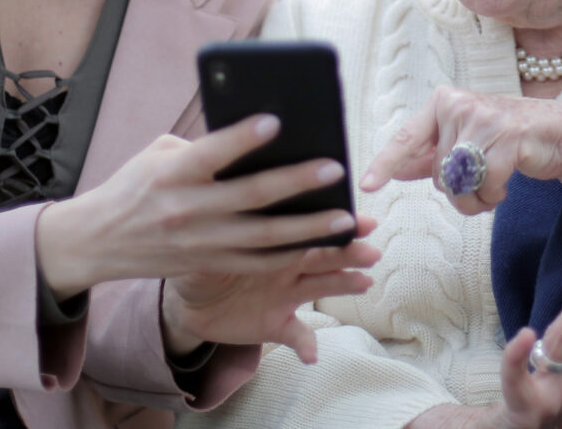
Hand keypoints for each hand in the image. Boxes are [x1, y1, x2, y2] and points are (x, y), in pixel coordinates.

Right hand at [37, 114, 361, 297]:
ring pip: (264, 237)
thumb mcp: (158, 155)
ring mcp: (199, 242)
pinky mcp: (207, 263)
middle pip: (250, 196)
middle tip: (335, 168)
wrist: (98, 241)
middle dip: (296, 182)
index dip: (242, 138)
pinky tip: (319, 243)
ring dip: (308, 228)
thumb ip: (203, 147)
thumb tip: (255, 140)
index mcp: (172, 173)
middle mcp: (186, 209)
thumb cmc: (135, 185)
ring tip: (345, 216)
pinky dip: (290, 253)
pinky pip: (257, 261)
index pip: (211, 153)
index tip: (276, 121)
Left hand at [163, 215, 381, 362]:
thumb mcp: (204, 240)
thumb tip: (220, 207)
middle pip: (324, 255)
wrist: (189, 300)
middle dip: (349, 252)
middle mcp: (288, 265)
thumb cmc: (200, 258)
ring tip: (364, 282)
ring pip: (321, 287)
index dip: (334, 223)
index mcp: (274, 239)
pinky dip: (306, 345)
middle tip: (372, 251)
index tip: (359, 219)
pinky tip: (312, 355)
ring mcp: (286, 295)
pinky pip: (296, 335)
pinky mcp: (276, 324)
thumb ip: (218, 228)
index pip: (308, 227)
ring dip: (344, 285)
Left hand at [361, 87, 561, 217]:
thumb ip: (430, 155)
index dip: (386, 163)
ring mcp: (485, 118)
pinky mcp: (509, 136)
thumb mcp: (465, 143)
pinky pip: (486, 186)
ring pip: (460, 183)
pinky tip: (506, 185)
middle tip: (480, 183)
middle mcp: (460, 105)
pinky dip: (494, 196)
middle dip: (458, 191)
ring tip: (493, 186)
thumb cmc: (508, 139)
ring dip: (477, 198)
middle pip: (438, 173)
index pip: (407, 138)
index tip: (366, 184)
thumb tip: (394, 169)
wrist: (561, 135)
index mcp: (443, 103)